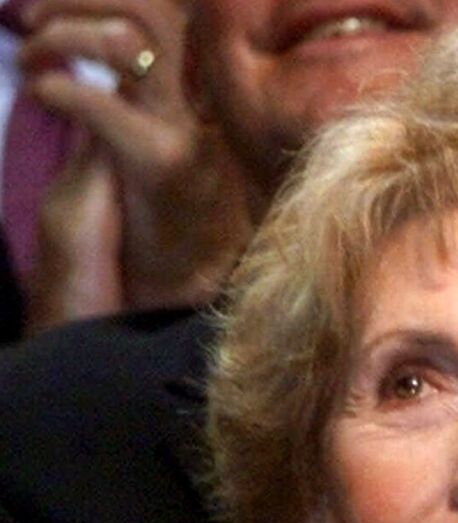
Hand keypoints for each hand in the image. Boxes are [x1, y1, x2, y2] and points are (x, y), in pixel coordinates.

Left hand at [18, 0, 250, 322]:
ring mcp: (178, 134)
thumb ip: (106, 109)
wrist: (157, 313)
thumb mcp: (109, 162)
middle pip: (156, 8)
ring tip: (31, 57)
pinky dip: (62, 89)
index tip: (42, 10)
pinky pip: (106, 105)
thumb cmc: (128, 248)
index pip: (161, 18)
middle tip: (28, 18)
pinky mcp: (159, 167)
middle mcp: (184, 109)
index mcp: (174, 102)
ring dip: (69, 32)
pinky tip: (42, 97)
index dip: (104, 0)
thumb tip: (90, 62)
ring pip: (136, 37)